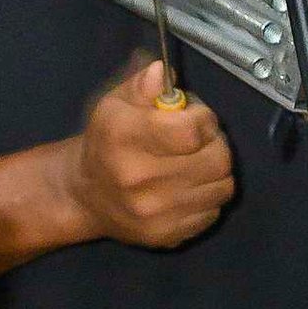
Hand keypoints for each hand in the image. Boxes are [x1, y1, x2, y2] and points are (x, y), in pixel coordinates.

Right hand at [66, 58, 234, 247]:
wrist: (84, 195)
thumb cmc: (106, 142)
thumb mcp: (114, 104)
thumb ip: (141, 86)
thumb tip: (162, 73)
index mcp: (124, 137)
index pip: (192, 130)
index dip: (204, 119)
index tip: (196, 117)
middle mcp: (137, 177)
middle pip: (217, 159)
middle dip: (216, 143)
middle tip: (201, 140)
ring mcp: (153, 212)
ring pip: (222, 187)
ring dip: (216, 171)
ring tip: (196, 163)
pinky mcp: (165, 235)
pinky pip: (212, 212)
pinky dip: (207, 197)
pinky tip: (188, 188)